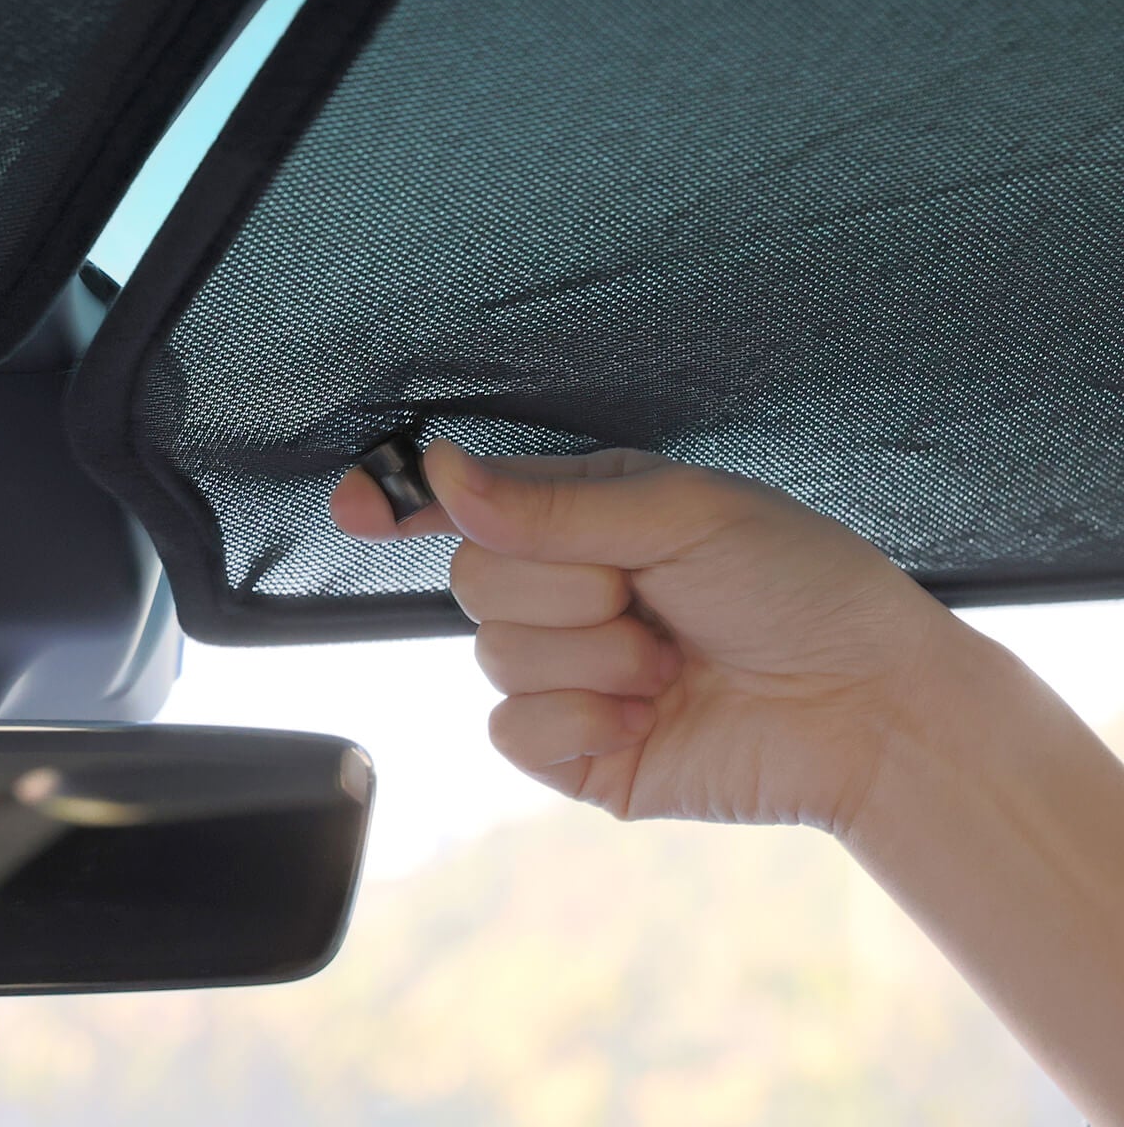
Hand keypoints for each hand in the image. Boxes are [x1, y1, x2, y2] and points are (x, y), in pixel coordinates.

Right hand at [331, 441, 972, 830]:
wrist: (870, 707)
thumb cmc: (801, 586)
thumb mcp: (684, 512)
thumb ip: (554, 503)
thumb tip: (441, 476)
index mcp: (582, 516)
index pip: (465, 503)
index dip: (402, 501)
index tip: (358, 509)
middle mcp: (564, 592)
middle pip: (472, 579)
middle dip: (565, 589)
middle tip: (649, 596)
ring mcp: (565, 675)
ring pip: (492, 655)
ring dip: (594, 659)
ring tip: (672, 662)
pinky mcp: (574, 753)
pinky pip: (511, 731)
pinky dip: (582, 721)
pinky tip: (648, 717)